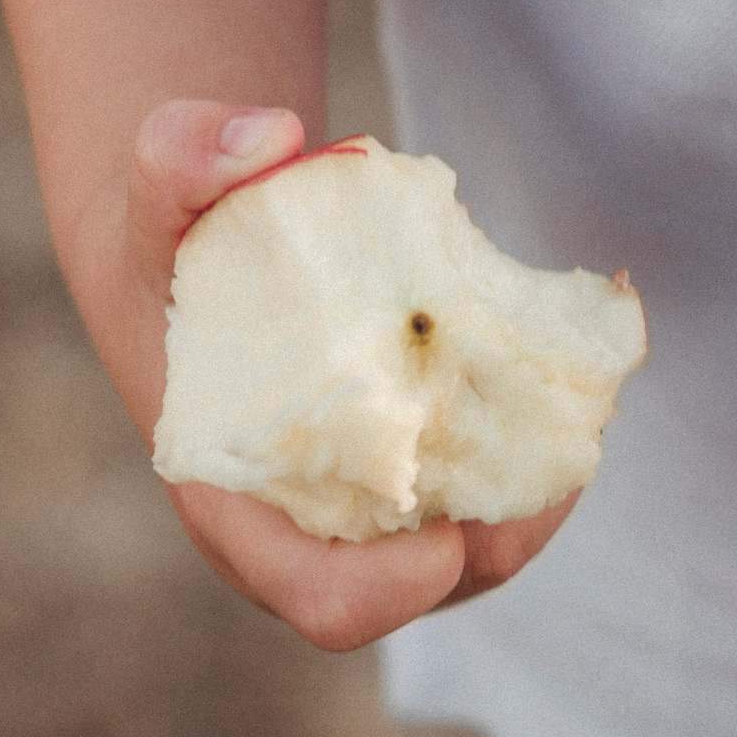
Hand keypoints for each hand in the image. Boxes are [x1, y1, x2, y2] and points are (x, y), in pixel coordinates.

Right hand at [66, 99, 577, 651]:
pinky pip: (507, 495)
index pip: (322, 599)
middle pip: (438, 583)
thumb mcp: (156, 192)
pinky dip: (548, 442)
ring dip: (543, 478)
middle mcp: (317, 536)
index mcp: (240, 508)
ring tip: (580, 382)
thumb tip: (271, 137)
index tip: (447, 538)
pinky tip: (580, 355)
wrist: (205, 271)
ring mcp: (381, 522)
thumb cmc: (178, 247)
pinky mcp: (430, 485)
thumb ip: (180, 156)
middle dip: (506, 523)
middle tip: (559, 425)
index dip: (389, 593)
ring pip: (491, 542)